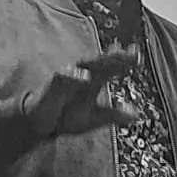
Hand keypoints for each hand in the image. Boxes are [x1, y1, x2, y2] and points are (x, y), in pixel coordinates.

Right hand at [22, 45, 140, 137]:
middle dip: (115, 57)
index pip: (110, 67)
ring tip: (116, 56)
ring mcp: (67, 78)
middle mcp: (81, 75)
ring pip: (83, 65)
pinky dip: (72, 76)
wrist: (39, 123)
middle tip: (131, 53)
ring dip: (100, 60)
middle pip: (101, 62)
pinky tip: (84, 76)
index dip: (123, 61)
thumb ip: (113, 114)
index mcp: (93, 80)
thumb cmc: (66, 114)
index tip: (137, 55)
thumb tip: (136, 115)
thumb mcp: (95, 117)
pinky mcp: (51, 87)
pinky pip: (62, 78)